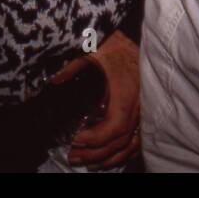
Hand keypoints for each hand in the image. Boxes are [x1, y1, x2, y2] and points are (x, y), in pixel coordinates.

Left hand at [50, 29, 140, 170]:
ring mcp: (144, 109)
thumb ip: (72, 66)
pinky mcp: (145, 110)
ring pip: (131, 144)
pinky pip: (138, 138)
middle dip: (96, 153)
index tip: (75, 139)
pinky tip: (110, 157)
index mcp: (126, 90)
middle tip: (72, 156)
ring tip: (88, 163)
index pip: (115, 125)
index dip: (96, 138)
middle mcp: (139, 104)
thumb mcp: (92, 49)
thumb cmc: (115, 41)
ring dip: (110, 158)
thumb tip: (53, 81)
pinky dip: (125, 152)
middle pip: (120, 140)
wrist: (136, 33)